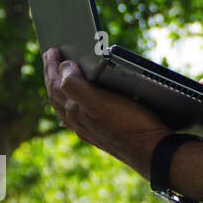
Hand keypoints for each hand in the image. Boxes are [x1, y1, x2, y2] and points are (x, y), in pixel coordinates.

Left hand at [43, 48, 170, 177]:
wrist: (152, 151)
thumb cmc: (131, 125)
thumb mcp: (101, 103)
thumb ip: (76, 86)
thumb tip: (63, 68)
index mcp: (75, 111)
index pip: (56, 84)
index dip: (52, 66)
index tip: (51, 50)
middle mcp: (78, 121)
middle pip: (57, 94)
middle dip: (52, 74)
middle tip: (50, 56)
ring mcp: (88, 129)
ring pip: (65, 106)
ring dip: (59, 88)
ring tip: (58, 75)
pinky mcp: (100, 134)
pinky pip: (76, 116)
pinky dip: (71, 103)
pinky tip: (76, 103)